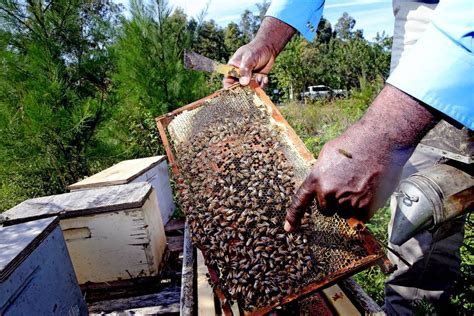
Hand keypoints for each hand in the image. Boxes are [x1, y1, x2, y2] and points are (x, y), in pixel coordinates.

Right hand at [223, 17, 295, 88]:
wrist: (269, 48)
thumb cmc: (256, 50)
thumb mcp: (249, 58)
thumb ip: (245, 70)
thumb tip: (243, 83)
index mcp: (233, 68)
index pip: (227, 80)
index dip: (229, 87)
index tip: (236, 90)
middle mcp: (240, 75)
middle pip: (238, 87)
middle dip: (245, 90)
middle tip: (251, 87)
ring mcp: (249, 78)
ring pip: (249, 89)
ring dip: (255, 87)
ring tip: (260, 78)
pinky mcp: (257, 80)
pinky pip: (258, 88)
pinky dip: (262, 85)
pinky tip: (265, 78)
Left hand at [284, 84, 436, 230]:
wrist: (380, 141)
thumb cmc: (355, 143)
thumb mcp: (328, 154)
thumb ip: (321, 173)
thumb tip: (322, 185)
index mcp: (317, 178)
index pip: (300, 200)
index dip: (293, 216)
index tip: (289, 228)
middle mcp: (329, 192)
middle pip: (327, 210)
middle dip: (334, 202)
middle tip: (347, 185)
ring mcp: (346, 201)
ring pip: (345, 212)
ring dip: (351, 203)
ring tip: (361, 183)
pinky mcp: (365, 207)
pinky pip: (361, 216)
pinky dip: (366, 207)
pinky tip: (370, 190)